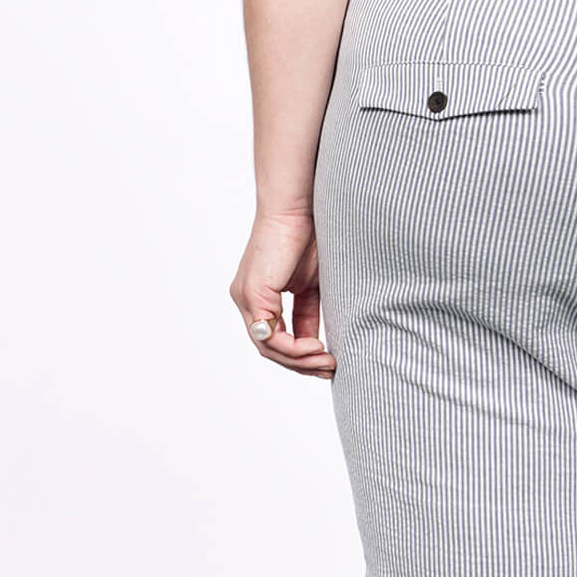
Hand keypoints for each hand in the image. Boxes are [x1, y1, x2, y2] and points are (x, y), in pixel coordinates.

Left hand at [230, 209, 336, 377]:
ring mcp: (246, 298)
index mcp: (260, 297)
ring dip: (300, 359)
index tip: (329, 361)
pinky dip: (293, 347)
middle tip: (329, 369)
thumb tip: (317, 343)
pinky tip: (315, 346)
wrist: (300, 208)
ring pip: (268, 347)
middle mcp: (247, 300)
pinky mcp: (253, 294)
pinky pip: (269, 336)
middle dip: (302, 364)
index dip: (302, 356)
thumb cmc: (309, 236)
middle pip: (270, 349)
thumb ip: (309, 315)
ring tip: (326, 360)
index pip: (276, 340)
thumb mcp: (312, 287)